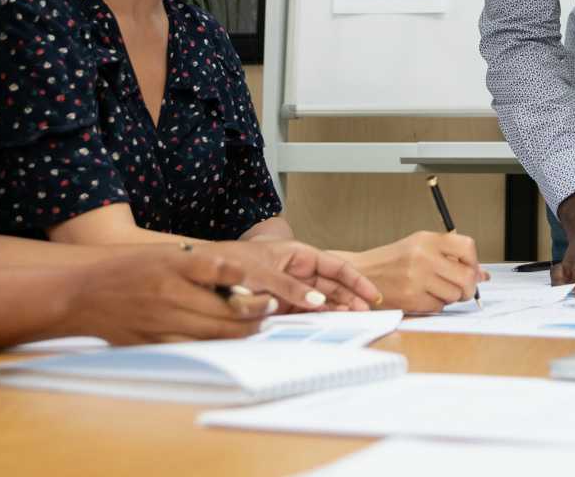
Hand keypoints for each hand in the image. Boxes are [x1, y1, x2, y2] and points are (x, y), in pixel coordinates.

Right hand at [59, 247, 275, 343]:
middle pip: (226, 317)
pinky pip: (192, 350)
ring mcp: (161, 325)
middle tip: (268, 313)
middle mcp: (170, 298)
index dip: (256, 296)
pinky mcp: (152, 344)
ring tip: (253, 327)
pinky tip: (222, 340)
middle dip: (255, 318)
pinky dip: (213, 347)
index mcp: (176, 272)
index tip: (270, 297)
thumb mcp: (169, 254)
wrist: (83, 295)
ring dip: (239, 334)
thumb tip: (243, 277)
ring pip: (213, 338)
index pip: (228, 284)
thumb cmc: (129, 270)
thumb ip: (206, 265)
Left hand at [216, 239, 381, 310]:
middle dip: (350, 296)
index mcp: (298, 254)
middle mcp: (297, 270)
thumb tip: (317, 301)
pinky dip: (319, 315)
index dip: (355, 279)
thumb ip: (290, 287)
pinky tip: (331, 321)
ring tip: (353, 318)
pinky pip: (306, 309)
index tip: (371, 293)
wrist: (204, 274)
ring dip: (338, 307)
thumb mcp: (262, 272)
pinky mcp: (280, 303)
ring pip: (322, 298)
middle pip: (332, 283)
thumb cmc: (230, 262)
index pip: (335, 266)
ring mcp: (290, 288)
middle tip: (365, 311)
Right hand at [346, 232, 489, 311]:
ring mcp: (417, 279)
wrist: (363, 273)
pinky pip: (439, 307)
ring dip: (451, 297)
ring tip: (437, 290)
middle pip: (466, 276)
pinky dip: (436, 305)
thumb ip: (451, 257)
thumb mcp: (420, 247)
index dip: (474, 261)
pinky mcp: (411, 299)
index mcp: (427, 240)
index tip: (472, 268)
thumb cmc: (394, 260)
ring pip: (454, 294)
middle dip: (469, 287)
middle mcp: (423, 257)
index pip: (467, 247)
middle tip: (464, 289)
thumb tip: (483, 274)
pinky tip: (424, 296)